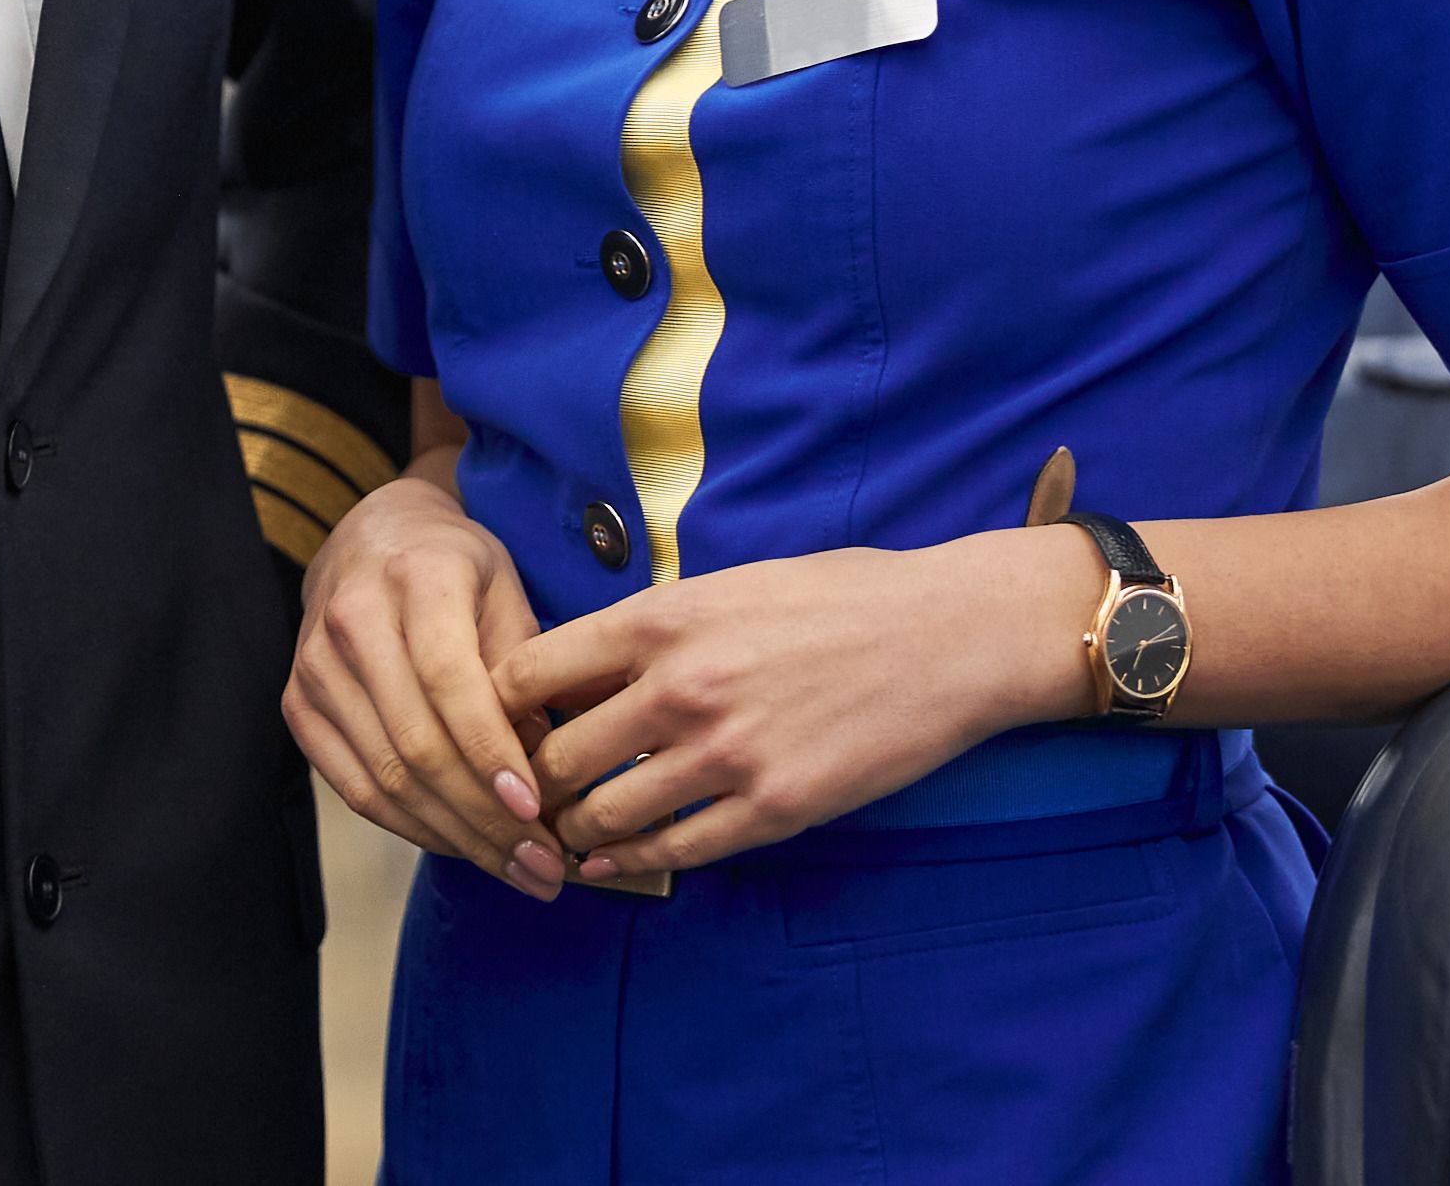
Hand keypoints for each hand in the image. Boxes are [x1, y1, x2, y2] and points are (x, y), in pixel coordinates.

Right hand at [284, 468, 568, 898]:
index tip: (535, 810)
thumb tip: (545, 761)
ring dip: (454, 837)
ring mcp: (314, 667)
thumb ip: (527, 667)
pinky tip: (459, 845)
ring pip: (384, 778)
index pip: (449, 681)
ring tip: (515, 869)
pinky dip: (410, 827)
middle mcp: (352, 621)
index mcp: (415, 579)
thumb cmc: (455, 566)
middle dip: (484, 817)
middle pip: (416, 743)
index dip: (490, 753)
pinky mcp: (297, 705)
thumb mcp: (507, 588)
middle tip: (543, 866)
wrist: (370, 537)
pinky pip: (354, 788)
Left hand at [498, 528, 1103, 879]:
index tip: (506, 726)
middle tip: (527, 797)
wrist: (948, 635)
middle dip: (533, 783)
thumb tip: (584, 668)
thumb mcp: (728, 585)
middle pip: (555, 759)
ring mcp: (726, 755)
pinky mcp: (774, 809)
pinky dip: (629, 862)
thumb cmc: (841, 597)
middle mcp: (679, 688)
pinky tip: (612, 864)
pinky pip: (675, 851)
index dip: (501, 709)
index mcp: (660, 621)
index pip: (528, 675)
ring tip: (564, 834)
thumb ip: (654, 629)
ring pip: (604, 815)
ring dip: (576, 830)